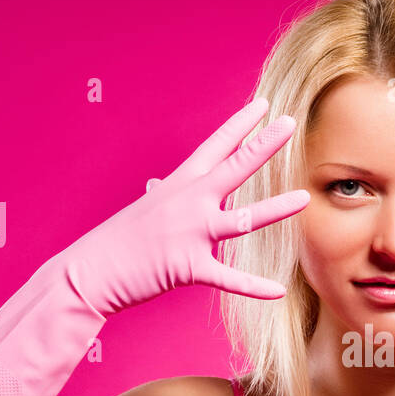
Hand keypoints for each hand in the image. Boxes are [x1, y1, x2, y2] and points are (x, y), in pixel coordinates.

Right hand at [60, 97, 309, 314]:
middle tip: (291, 124)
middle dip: (263, 145)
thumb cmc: (121, 241)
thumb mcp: (148, 208)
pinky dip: (254, 286)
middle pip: (234, 168)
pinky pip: (228, 277)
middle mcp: (188, 202)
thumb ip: (166, 196)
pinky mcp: (188, 267)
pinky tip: (278, 290)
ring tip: (305, 199)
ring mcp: (189, 233)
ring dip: (274, 210)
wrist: (90, 271)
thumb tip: (160, 185)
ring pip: (241, 219)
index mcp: (180, 184)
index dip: (241, 125)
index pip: (216, 146)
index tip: (266, 105)